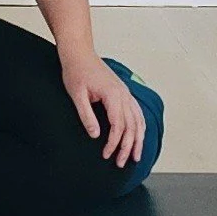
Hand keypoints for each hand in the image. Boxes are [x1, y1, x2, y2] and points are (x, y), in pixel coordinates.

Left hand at [60, 52, 145, 170]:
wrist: (79, 52)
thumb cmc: (76, 70)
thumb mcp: (76, 94)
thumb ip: (86, 115)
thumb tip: (96, 136)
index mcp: (113, 94)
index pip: (118, 125)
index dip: (114, 143)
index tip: (106, 155)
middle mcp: (123, 93)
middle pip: (131, 126)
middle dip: (127, 147)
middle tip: (121, 163)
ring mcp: (125, 92)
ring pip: (138, 120)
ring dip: (138, 139)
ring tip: (135, 156)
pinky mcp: (123, 91)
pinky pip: (137, 111)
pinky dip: (140, 126)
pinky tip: (138, 135)